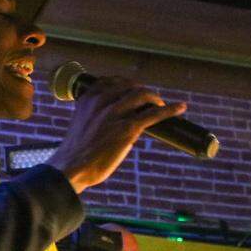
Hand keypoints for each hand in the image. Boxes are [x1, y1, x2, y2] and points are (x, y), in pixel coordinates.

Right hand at [46, 76, 185, 192]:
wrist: (70, 169)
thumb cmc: (76, 152)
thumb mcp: (81, 123)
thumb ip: (95, 115)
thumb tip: (116, 118)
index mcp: (88, 98)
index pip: (112, 81)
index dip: (127, 84)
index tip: (134, 90)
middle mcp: (101, 102)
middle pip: (131, 86)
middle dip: (143, 92)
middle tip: (150, 101)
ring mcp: (115, 114)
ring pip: (143, 95)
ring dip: (156, 99)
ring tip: (162, 105)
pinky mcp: (127, 129)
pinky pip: (153, 114)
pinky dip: (169, 109)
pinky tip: (180, 108)